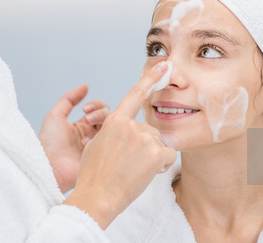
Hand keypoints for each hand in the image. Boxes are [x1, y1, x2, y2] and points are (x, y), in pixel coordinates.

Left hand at [39, 84, 109, 192]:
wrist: (49, 167)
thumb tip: (85, 86)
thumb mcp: (55, 116)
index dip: (96, 106)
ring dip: (102, 127)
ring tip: (87, 135)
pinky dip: (103, 141)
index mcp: (83, 126)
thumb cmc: (49, 143)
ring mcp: (99, 146)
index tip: (85, 110)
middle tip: (88, 119)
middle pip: (110, 117)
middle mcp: (93, 135)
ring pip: (113, 129)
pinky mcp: (103, 157)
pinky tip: (89, 145)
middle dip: (101, 114)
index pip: (100, 109)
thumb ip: (69, 99)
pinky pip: (113, 144)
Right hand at [64, 62, 176, 228]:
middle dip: (145, 147)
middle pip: (149, 131)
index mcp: (114, 121)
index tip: (164, 65)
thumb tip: (125, 131)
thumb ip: (113, 132)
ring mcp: (144, 138)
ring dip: (153, 157)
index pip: (135, 95)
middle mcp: (130, 125)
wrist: (97, 196)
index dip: (151, 78)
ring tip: (133, 171)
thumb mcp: (96, 144)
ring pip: (158, 144)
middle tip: (128, 164)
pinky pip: (168, 156)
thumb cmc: (93, 175)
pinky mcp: (156, 153)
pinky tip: (147, 173)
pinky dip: (162, 166)